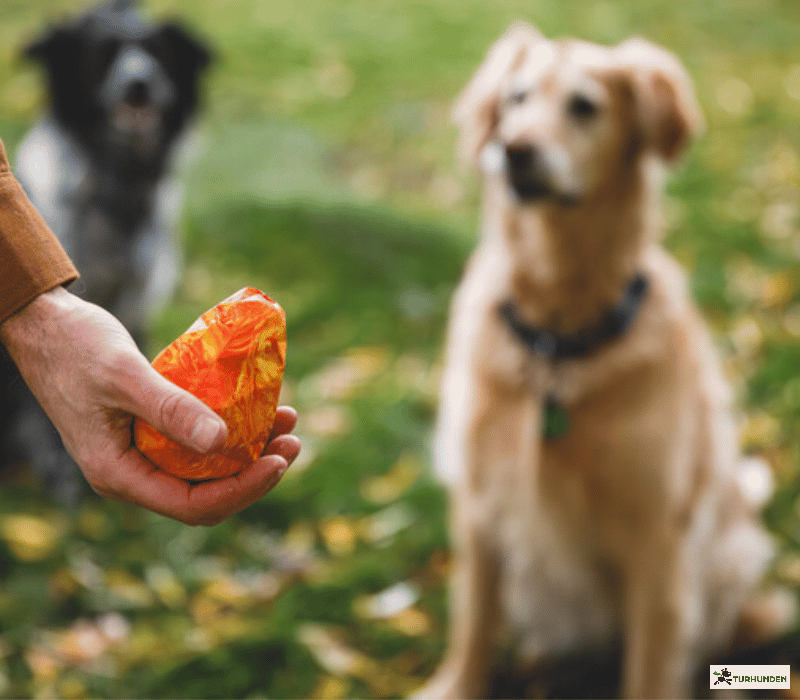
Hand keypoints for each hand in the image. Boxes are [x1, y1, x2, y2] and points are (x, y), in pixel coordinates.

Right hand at [0, 286, 300, 524]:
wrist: (45, 324)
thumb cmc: (75, 347)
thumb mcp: (124, 376)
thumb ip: (170, 409)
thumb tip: (222, 441)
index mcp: (118, 474)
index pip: (192, 505)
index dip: (241, 490)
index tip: (278, 461)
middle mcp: (132, 473)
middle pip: (205, 493)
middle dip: (254, 472)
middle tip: (293, 441)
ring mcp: (141, 453)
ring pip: (205, 469)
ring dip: (249, 450)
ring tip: (287, 421)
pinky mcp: (149, 431)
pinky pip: (197, 443)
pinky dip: (230, 430)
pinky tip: (259, 408)